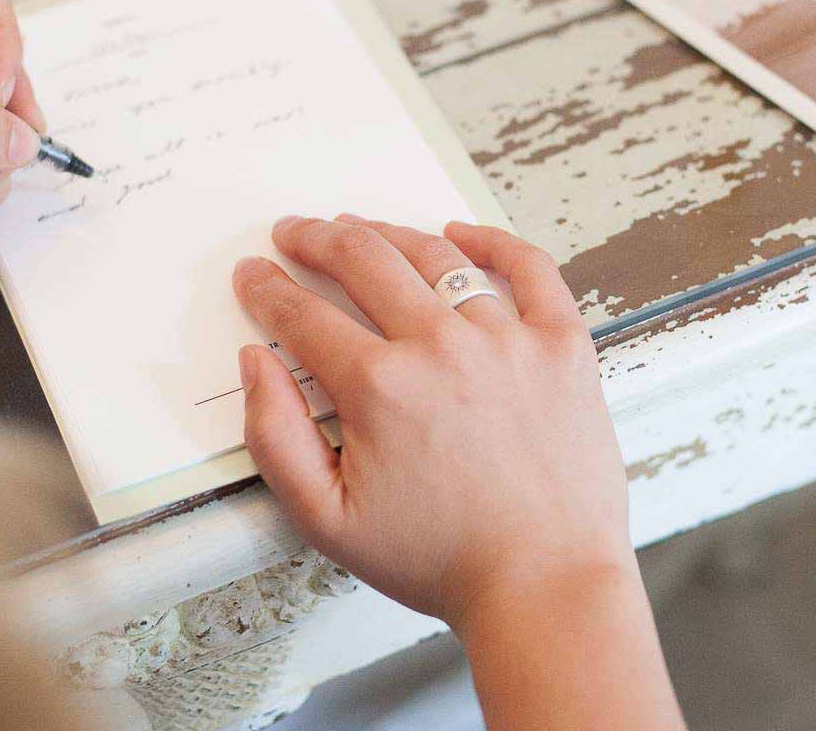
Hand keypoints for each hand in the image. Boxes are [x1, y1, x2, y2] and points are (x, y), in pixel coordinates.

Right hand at [231, 215, 635, 631]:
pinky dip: (493, 241)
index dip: (267, 287)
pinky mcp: (562, 345)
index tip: (254, 272)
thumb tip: (256, 361)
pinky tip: (460, 234)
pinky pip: (530, 269)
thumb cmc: (439, 560)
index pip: (302, 314)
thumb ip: (274, 436)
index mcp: (380, 388)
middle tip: (297, 231)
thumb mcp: (326, 520)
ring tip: (361, 227)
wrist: (544, 588)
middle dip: (316, 238)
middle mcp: (441, 347)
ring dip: (388, 232)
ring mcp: (508, 339)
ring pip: (436, 256)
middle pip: (363, 260)